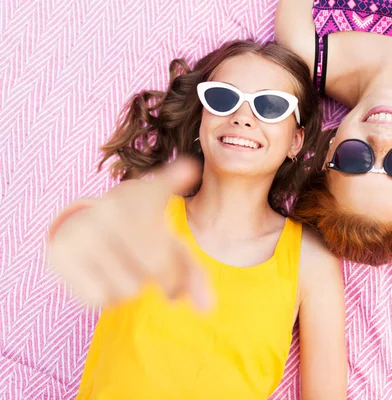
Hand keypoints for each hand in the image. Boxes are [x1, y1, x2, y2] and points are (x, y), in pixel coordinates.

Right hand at [48, 159, 211, 309]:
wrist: (88, 220)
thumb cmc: (144, 235)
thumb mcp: (173, 245)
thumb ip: (193, 275)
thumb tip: (208, 309)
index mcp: (142, 198)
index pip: (166, 245)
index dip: (173, 276)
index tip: (172, 276)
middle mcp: (109, 211)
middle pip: (153, 270)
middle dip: (162, 280)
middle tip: (156, 275)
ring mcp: (82, 232)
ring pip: (128, 290)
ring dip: (133, 288)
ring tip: (126, 266)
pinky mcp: (60, 255)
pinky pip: (99, 300)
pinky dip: (109, 297)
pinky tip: (105, 275)